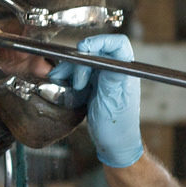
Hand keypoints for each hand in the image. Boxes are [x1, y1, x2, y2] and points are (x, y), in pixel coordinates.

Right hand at [49, 34, 143, 167]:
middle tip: (75, 81)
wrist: (113, 145)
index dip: (100, 41)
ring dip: (69, 69)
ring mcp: (104, 78)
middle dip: (79, 61)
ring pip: (84, 62)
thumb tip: (109, 57)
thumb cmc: (117, 127)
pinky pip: (79, 74)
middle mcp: (115, 71)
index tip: (83, 48)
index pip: (117, 44)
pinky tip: (61, 83)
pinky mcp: (94, 85)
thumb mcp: (113, 102)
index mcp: (125, 72)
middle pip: (95, 52)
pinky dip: (68, 77)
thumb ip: (111, 78)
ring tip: (60, 81)